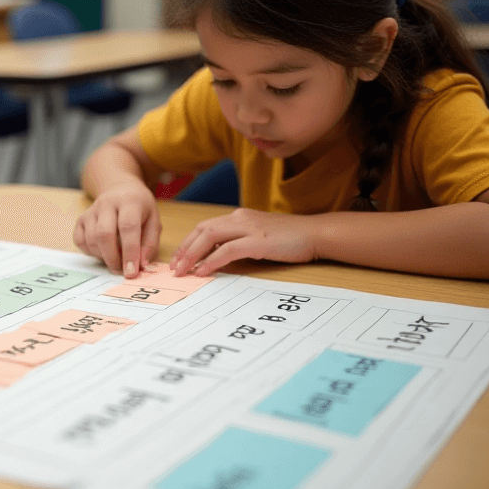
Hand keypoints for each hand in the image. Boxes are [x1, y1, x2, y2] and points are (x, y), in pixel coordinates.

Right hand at [73, 185, 160, 276]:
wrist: (120, 189)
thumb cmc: (140, 209)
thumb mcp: (154, 221)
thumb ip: (150, 243)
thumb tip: (141, 265)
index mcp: (130, 201)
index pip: (128, 227)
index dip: (129, 251)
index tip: (131, 272)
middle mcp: (107, 203)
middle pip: (104, 234)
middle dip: (112, 258)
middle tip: (121, 271)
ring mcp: (91, 210)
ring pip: (91, 239)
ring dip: (103, 256)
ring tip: (116, 259)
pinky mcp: (81, 219)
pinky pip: (80, 240)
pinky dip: (90, 252)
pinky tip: (103, 251)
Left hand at [171, 208, 319, 275]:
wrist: (315, 233)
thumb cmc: (289, 239)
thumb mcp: (259, 238)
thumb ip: (239, 243)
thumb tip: (217, 258)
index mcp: (239, 217)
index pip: (205, 226)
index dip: (188, 242)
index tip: (178, 258)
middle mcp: (240, 218)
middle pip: (202, 230)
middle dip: (185, 249)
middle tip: (174, 267)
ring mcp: (249, 228)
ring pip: (210, 237)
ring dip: (192, 255)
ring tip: (182, 271)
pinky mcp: (258, 241)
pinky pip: (227, 250)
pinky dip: (212, 260)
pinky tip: (203, 271)